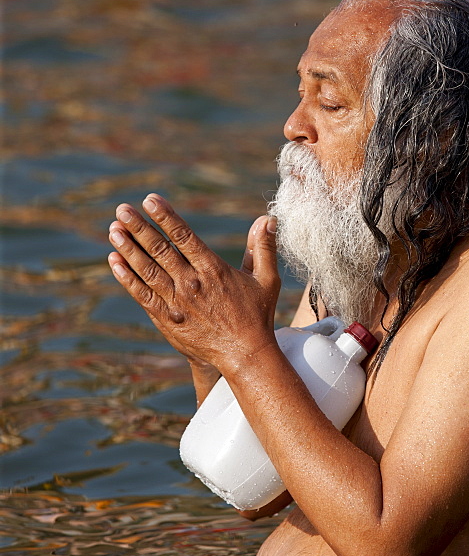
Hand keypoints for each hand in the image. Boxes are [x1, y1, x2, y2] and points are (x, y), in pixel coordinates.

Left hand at [107, 193, 280, 374]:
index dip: (165, 217)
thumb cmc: (257, 315)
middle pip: (160, 249)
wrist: (244, 355)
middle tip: (122, 209)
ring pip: (147, 270)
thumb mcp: (266, 279)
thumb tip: (267, 218)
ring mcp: (176, 302)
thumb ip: (263, 247)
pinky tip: (115, 262)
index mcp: (213, 269)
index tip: (150, 200)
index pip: (184, 236)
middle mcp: (191, 283)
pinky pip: (142, 294)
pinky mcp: (167, 318)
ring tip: (114, 230)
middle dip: (139, 227)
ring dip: (128, 249)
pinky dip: (127, 278)